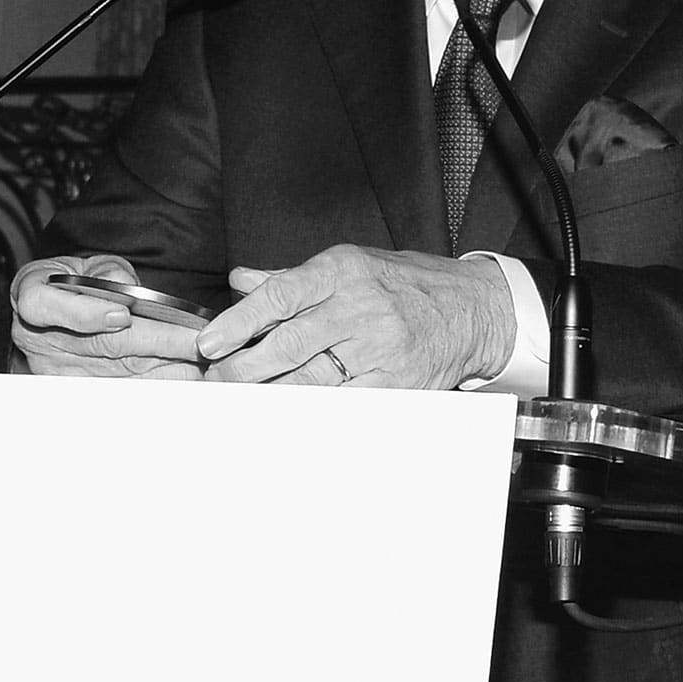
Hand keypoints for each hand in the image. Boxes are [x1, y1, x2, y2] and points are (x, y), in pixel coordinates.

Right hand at [10, 255, 205, 377]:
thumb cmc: (74, 283)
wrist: (55, 311)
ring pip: (117, 373)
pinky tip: (184, 376)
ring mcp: (56, 371)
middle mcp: (40, 339)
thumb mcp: (86, 265)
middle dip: (156, 341)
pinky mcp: (77, 389)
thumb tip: (124, 285)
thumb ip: (107, 271)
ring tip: (200, 359)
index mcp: (34, 297)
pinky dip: (155, 382)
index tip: (122, 315)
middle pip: (100, 345)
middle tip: (196, 339)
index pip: (45, 306)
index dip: (84, 313)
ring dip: (162, 367)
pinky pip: (121, 389)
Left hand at [194, 244, 515, 388]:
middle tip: (213, 383)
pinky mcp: (395, 382)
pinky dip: (312, 413)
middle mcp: (360, 306)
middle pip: (290, 343)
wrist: (473, 309)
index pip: (280, 294)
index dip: (240, 320)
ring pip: (311, 379)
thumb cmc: (406, 284)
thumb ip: (291, 278)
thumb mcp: (350, 264)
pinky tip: (285, 416)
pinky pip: (344, 404)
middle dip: (243, 368)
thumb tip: (241, 280)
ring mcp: (379, 347)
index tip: (210, 342)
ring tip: (238, 403)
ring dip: (269, 395)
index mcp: (342, 270)